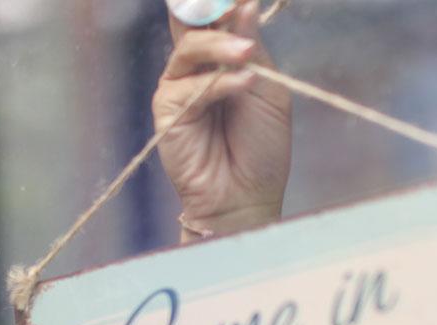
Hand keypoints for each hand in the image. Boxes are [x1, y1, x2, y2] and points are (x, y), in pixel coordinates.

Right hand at [154, 0, 291, 241]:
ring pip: (188, 48)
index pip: (216, 17)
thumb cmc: (262, 146)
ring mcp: (179, 85)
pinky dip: (219, 82)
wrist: (248, 194)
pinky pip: (189, 86)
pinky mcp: (168, 109)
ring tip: (246, 53)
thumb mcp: (269, 90)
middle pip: (191, 22)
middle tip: (235, 3)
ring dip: (220, 46)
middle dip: (210, 9)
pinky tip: (243, 83)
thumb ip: (254, 49)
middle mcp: (197, 67)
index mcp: (223, 58)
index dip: (225, 3)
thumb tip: (244, 5)